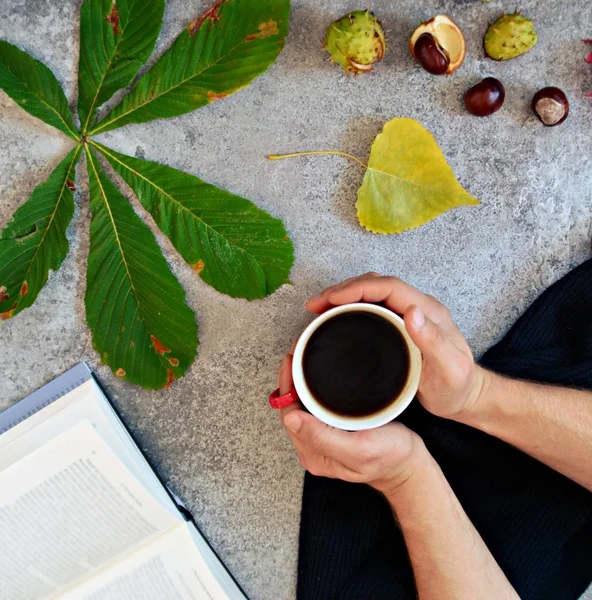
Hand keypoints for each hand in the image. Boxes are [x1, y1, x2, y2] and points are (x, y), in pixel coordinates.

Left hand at [277, 352, 424, 496]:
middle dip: (290, 378)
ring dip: (298, 381)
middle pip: (291, 407)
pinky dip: (310, 387)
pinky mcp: (332, 431)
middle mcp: (313, 447)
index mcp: (315, 452)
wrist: (409, 465)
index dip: (287, 385)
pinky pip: (313, 406)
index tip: (291, 359)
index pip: (289, 413)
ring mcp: (321, 439)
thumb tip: (291, 419)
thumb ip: (323, 438)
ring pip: (301, 405)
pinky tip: (314, 374)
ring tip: (301, 356)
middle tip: (296, 350)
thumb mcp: (360, 449)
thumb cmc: (390, 458)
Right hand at [306, 273, 485, 419]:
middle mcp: (417, 307)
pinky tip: (336, 319)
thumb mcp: (449, 368)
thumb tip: (411, 311)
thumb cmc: (457, 387)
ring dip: (344, 296)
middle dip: (343, 289)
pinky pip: (372, 307)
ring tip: (319, 308)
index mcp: (427, 310)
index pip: (388, 286)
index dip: (357, 288)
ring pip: (372, 294)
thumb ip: (433, 341)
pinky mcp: (400, 326)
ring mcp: (408, 315)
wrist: (466, 397)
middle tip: (316, 304)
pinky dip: (350, 308)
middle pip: (375, 284)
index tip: (330, 299)